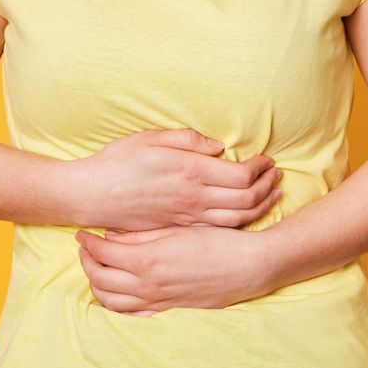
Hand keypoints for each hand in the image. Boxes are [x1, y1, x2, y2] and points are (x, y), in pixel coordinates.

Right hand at [69, 128, 282, 230]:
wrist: (91, 195)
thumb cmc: (118, 161)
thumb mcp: (151, 138)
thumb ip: (188, 140)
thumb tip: (218, 148)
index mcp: (189, 171)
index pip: (241, 175)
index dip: (261, 168)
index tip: (267, 160)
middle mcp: (192, 197)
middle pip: (246, 199)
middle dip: (268, 187)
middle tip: (276, 175)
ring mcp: (187, 217)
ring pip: (236, 218)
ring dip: (260, 206)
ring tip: (271, 195)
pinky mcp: (179, 228)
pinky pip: (218, 229)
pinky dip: (239, 221)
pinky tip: (245, 213)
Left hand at [74, 225, 276, 315]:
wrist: (248, 266)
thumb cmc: (217, 241)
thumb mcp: (177, 229)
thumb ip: (142, 234)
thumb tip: (111, 235)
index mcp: (148, 260)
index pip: (103, 254)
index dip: (88, 243)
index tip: (83, 232)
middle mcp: (148, 285)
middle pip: (100, 279)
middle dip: (87, 263)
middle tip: (86, 248)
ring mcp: (157, 301)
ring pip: (111, 301)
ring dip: (97, 284)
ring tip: (97, 267)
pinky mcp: (168, 310)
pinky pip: (131, 314)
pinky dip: (117, 303)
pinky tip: (117, 289)